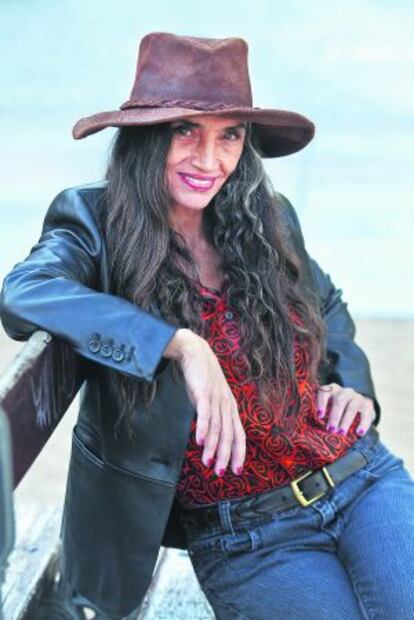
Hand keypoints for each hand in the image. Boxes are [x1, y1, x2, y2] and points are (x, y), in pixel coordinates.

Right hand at [163, 329, 245, 476]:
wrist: (194, 352)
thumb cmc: (201, 378)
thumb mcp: (210, 399)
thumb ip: (212, 416)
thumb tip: (208, 437)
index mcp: (230, 407)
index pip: (238, 434)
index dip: (238, 453)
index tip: (236, 471)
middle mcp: (226, 404)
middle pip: (229, 434)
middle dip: (225, 455)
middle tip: (221, 473)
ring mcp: (215, 398)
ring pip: (217, 427)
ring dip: (213, 447)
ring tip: (209, 463)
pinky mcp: (203, 392)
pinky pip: (204, 413)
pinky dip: (202, 428)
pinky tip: (199, 442)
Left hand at [316, 383, 375, 436]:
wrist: (360, 407)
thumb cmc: (338, 410)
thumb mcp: (329, 408)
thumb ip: (322, 413)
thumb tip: (310, 427)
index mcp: (332, 390)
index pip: (325, 391)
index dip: (322, 402)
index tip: (319, 416)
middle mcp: (345, 391)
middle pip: (339, 400)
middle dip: (335, 416)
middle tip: (331, 430)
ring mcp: (357, 397)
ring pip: (352, 407)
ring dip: (346, 421)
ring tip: (342, 433)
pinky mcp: (368, 405)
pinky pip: (366, 414)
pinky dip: (363, 424)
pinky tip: (359, 433)